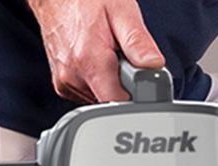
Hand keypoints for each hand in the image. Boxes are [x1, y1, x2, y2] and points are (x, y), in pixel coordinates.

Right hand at [29, 0, 164, 102]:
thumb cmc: (85, 0)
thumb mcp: (122, 13)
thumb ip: (139, 43)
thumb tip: (154, 65)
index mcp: (90, 61)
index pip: (121, 102)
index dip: (138, 95)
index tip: (142, 78)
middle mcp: (73, 76)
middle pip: (114, 100)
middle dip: (126, 84)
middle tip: (123, 58)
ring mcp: (65, 82)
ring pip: (103, 97)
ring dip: (112, 81)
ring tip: (108, 55)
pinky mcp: (63, 84)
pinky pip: (91, 92)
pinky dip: (99, 80)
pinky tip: (98, 60)